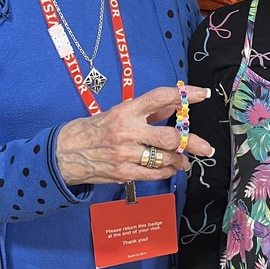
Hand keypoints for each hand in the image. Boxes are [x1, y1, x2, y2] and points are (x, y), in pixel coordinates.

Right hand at [55, 85, 212, 185]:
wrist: (63, 154)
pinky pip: (154, 174)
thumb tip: (172, 104)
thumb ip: (146, 110)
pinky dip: (166, 172)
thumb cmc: (91, 130)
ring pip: (165, 158)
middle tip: (206, 148)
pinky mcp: (123, 173)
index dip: (184, 95)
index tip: (202, 94)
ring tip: (186, 161)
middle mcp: (127, 131)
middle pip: (170, 136)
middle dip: (193, 142)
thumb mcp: (117, 112)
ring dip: (181, 160)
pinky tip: (169, 169)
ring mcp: (125, 154)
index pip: (160, 97)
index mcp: (125, 111)